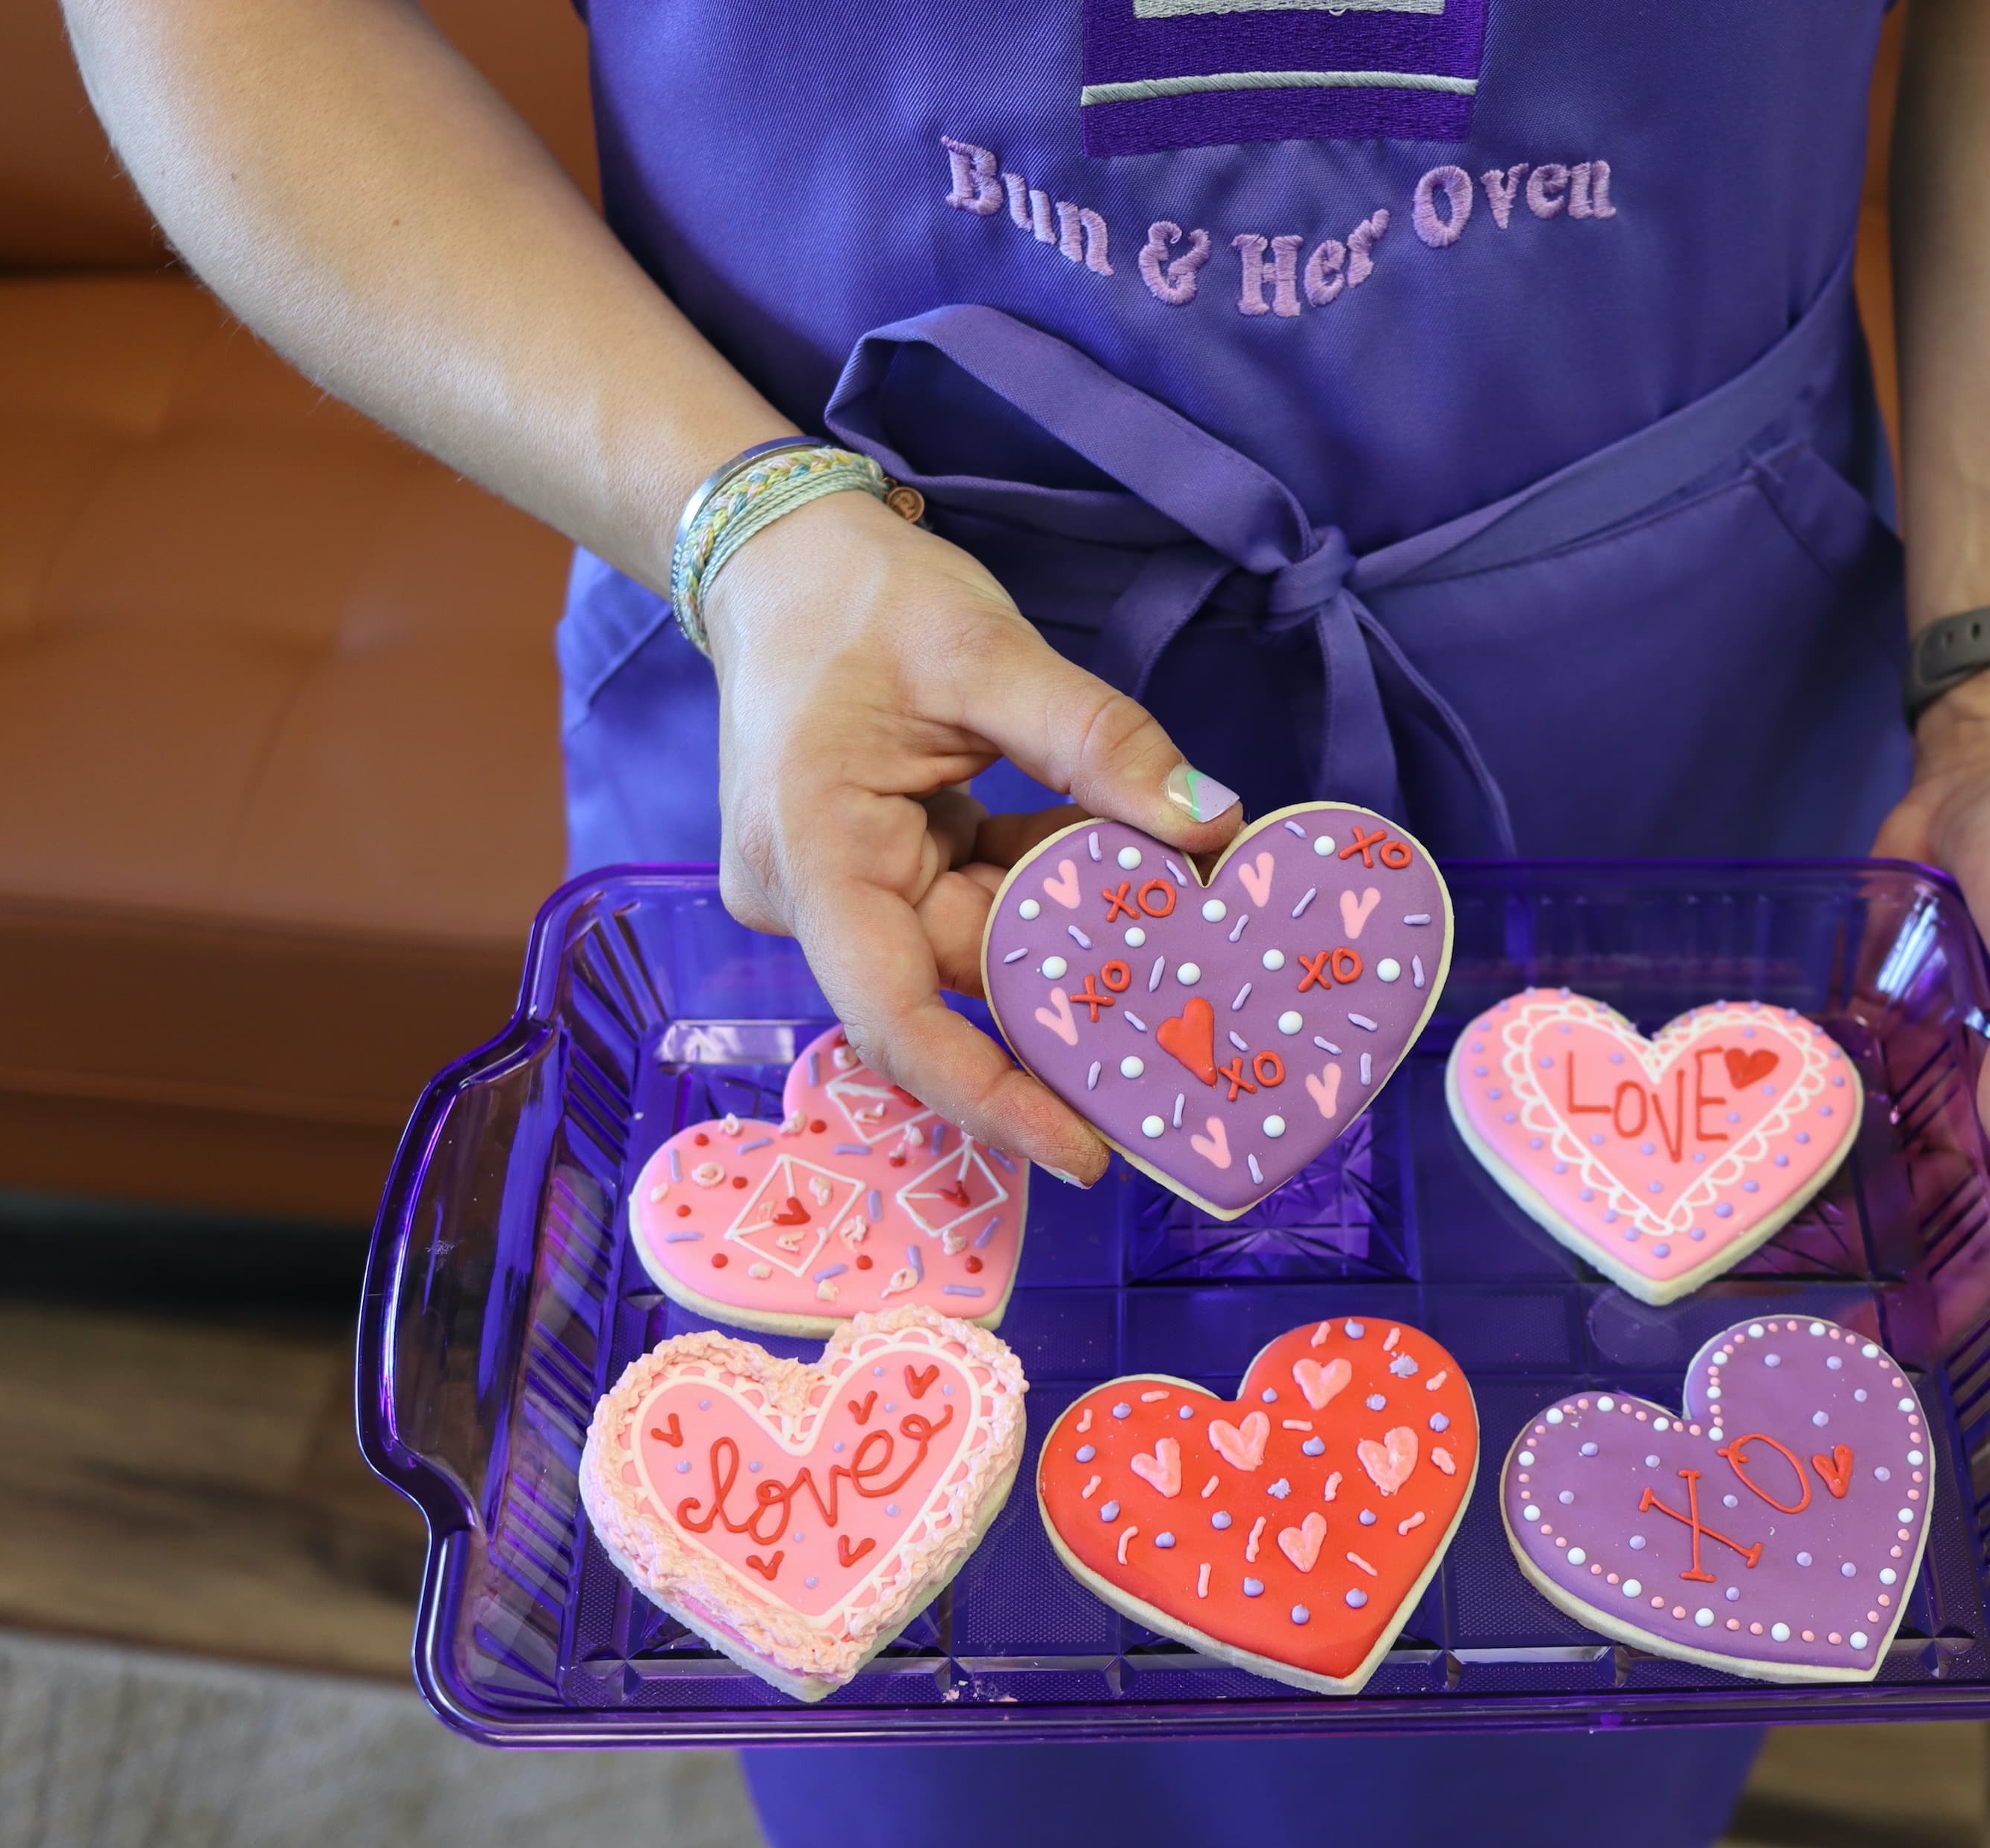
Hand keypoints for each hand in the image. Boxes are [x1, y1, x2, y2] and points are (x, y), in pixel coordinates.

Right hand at [703, 491, 1244, 1183]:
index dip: (993, 1095)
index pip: (899, 1016)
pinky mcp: (878, 868)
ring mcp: (845, 886)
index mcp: (812, 857)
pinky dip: (1052, 891)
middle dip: (1075, 1004)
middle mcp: (814, 897)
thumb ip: (1097, 740)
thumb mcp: (984, 649)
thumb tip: (1210, 823)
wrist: (779, 553)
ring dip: (1077, 938)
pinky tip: (1138, 875)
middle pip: (956, 987)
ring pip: (980, 946)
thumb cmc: (857, 593)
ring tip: (1194, 947)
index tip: (1084, 1152)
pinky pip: (978, 904)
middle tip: (1196, 1042)